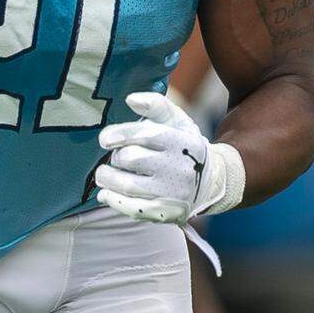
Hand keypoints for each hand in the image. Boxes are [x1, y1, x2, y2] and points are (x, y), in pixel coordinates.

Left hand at [94, 92, 244, 224]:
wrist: (210, 182)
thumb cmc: (183, 146)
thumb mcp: (177, 121)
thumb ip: (156, 105)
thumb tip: (131, 99)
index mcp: (181, 141)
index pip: (146, 134)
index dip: (120, 134)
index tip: (105, 140)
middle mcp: (178, 167)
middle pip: (131, 159)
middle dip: (117, 157)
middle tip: (117, 158)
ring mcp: (171, 192)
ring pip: (127, 185)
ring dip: (107, 178)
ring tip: (104, 174)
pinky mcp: (165, 212)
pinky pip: (132, 208)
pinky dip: (113, 200)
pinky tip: (106, 193)